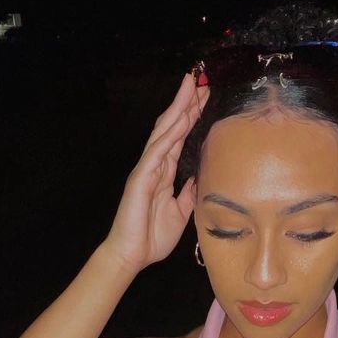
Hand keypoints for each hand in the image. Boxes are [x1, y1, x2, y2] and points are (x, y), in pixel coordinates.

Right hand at [103, 71, 209, 272]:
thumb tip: (198, 179)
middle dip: (186, 103)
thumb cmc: (152, 237)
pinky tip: (179, 119)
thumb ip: (188, 194)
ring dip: (178, 109)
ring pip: (163, 132)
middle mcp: (155, 165)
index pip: (180, 137)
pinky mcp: (140, 179)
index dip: (192, 116)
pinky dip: (168, 135)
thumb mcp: (180, 213)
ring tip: (191, 87)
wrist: (132, 256)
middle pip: (172, 126)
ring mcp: (146, 169)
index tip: (206, 97)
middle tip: (201, 81)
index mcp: (164, 173)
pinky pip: (156, 152)